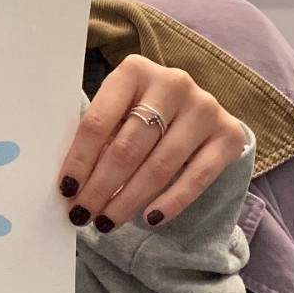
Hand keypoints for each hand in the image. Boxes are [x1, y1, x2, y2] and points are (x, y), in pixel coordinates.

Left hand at [57, 55, 248, 232]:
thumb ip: (99, 136)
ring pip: (159, 166)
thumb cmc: (143, 110)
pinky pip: (197, 177)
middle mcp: (172, 84)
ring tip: (108, 221)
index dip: (79, 159)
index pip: (98, 122)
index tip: (66, 190)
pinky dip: (172, 201)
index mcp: (134, 71)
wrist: (196, 108)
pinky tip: (150, 218)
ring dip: (129, 200)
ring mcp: (204, 108)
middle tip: (83, 213)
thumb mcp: (118, 110)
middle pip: (128, 147)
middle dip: (101, 187)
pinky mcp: (228, 134)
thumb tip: (71, 184)